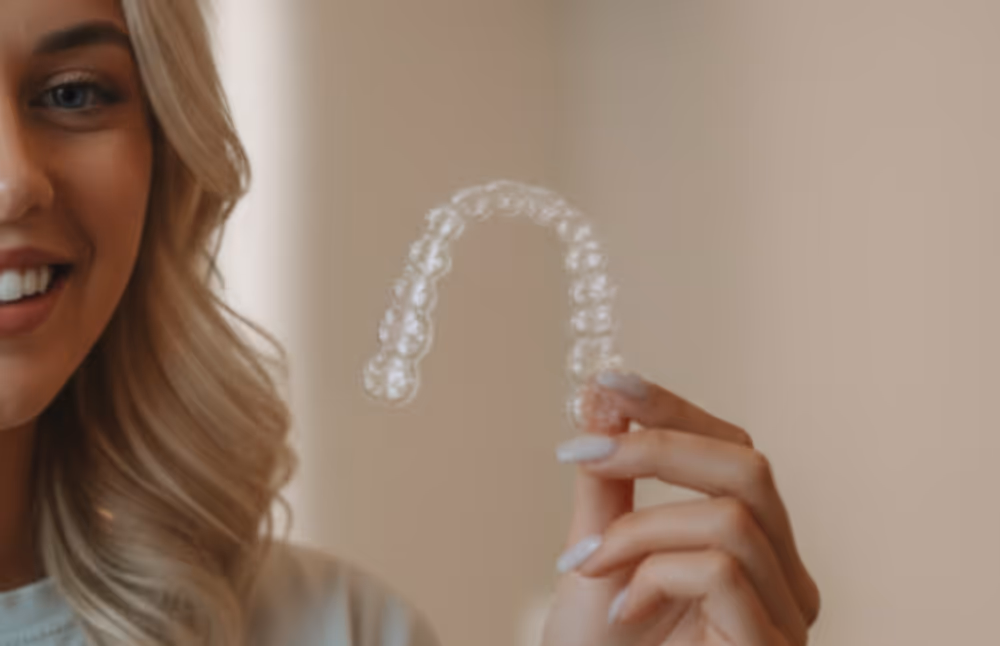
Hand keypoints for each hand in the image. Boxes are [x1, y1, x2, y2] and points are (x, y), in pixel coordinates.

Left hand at [541, 371, 819, 645]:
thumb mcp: (601, 550)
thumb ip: (609, 480)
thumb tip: (600, 394)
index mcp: (752, 542)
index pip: (734, 448)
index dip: (675, 409)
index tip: (610, 380)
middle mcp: (784, 572)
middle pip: (749, 466)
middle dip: (658, 446)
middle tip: (581, 451)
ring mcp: (786, 614)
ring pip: (734, 517)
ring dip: (641, 528)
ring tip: (588, 565)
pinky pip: (722, 572)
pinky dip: (656, 573)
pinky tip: (622, 607)